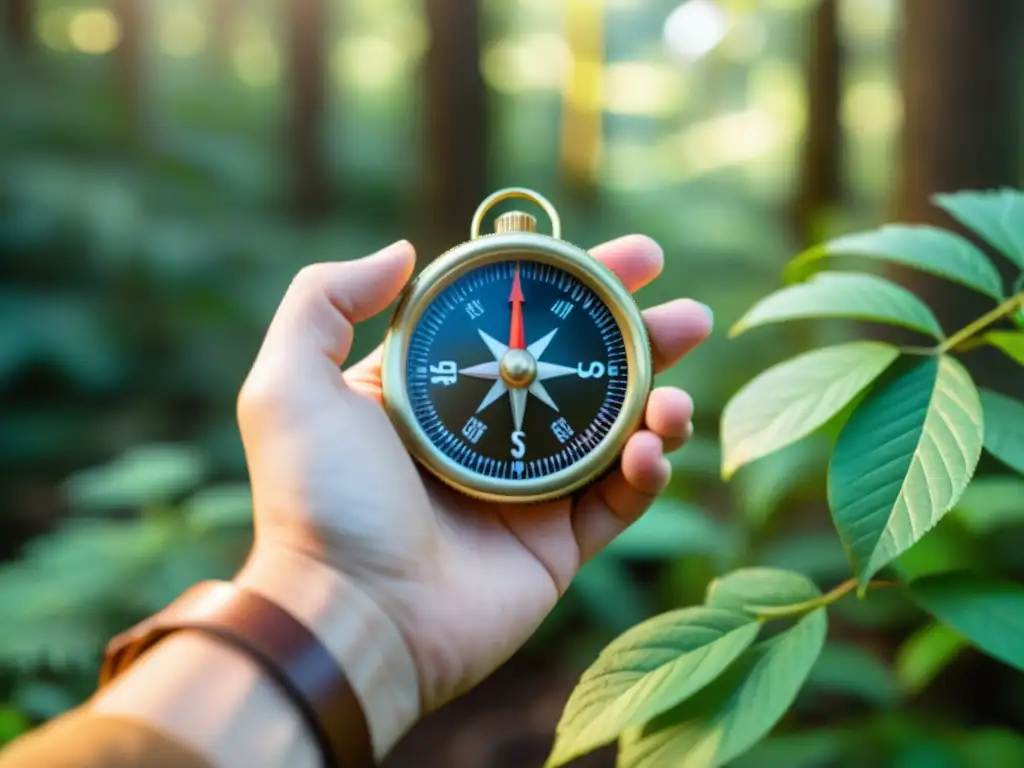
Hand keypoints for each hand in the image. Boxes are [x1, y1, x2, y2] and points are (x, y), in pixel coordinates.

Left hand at [235, 237, 710, 724]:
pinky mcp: (556, 546)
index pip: (515, 320)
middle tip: (686, 315)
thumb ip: (327, 300)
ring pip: (614, 433)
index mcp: (434, 391)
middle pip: (580, 369)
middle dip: (639, 338)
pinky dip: (647, 472)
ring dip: (659, 403)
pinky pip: (620, 500)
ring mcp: (525, 491)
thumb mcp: (292, 383)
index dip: (571, 286)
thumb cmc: (319, 500)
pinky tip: (651, 451)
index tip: (629, 259)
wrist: (350, 617)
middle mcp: (485, 433)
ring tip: (679, 395)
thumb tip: (404, 250)